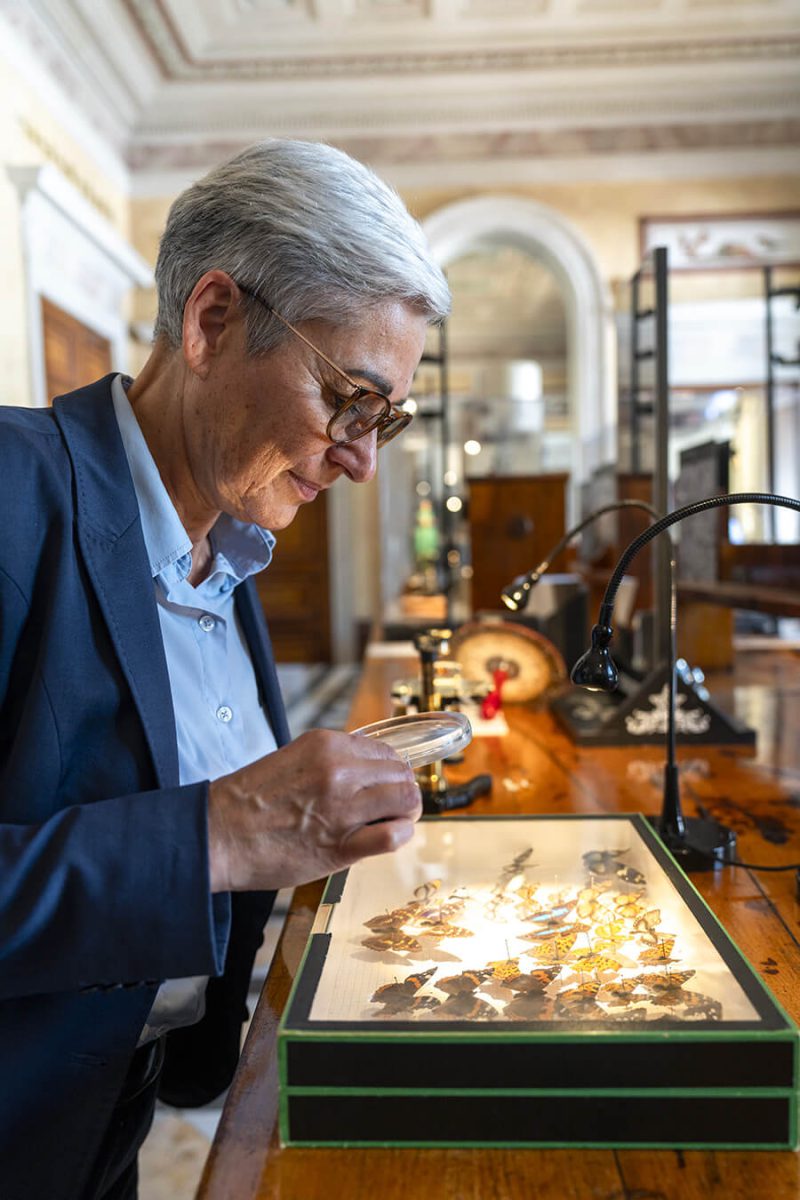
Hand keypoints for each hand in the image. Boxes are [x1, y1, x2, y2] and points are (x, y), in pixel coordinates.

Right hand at [207, 728, 421, 891]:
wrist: (218, 835)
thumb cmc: (249, 801)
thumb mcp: (293, 758)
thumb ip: (332, 761)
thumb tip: (367, 771)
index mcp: (327, 745)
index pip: (386, 752)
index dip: (390, 772)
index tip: (384, 785)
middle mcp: (339, 771)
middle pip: (402, 774)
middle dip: (402, 791)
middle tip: (391, 807)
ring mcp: (342, 807)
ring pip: (406, 800)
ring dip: (405, 813)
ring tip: (391, 822)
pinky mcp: (340, 845)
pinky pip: (393, 836)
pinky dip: (399, 836)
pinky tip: (388, 837)